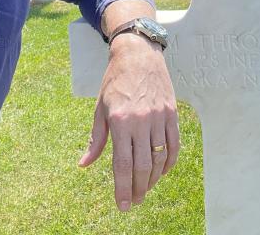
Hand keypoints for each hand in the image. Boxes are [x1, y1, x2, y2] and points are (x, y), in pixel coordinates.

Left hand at [78, 33, 178, 210]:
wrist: (138, 54)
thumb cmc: (115, 81)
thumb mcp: (100, 108)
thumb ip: (96, 139)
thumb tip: (85, 164)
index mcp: (120, 121)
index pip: (122, 164)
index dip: (123, 188)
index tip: (122, 205)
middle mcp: (141, 120)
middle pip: (142, 166)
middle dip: (138, 189)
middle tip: (133, 202)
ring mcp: (159, 117)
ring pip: (160, 158)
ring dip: (153, 178)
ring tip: (144, 188)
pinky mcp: (171, 113)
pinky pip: (174, 144)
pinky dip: (169, 162)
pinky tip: (162, 171)